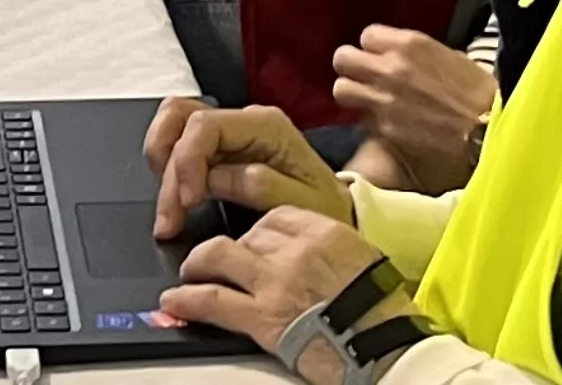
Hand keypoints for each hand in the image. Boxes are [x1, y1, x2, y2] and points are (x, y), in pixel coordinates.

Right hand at [142, 99, 348, 236]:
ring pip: (173, 123)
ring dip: (162, 163)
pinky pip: (180, 143)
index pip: (205, 125)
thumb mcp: (304, 206)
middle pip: (180, 116)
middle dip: (167, 166)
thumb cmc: (326, 209)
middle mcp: (244, 120)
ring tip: (170, 209)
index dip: (186, 161)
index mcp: (266, 125)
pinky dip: (169, 169)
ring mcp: (230, 132)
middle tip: (170, 217)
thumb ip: (261, 187)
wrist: (338, 213)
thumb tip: (215, 178)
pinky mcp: (220, 149)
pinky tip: (177, 201)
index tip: (186, 202)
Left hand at [156, 208, 398, 377]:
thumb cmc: (383, 312)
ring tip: (190, 274)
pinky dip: (187, 299)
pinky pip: (212, 300)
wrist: (387, 347)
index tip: (250, 242)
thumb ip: (330, 250)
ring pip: (218, 256)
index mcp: (322, 230)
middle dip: (228, 249)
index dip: (256, 232)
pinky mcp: (262, 316)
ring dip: (198, 264)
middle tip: (219, 262)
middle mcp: (294, 249)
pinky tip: (174, 301)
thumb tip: (311, 255)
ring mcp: (275, 281)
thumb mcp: (363, 262)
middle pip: (244, 234)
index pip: (273, 215)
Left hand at [331, 27, 497, 194]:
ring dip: (353, 94)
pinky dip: (371, 122)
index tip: (381, 57)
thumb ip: (419, 55)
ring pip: (341, 89)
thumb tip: (404, 58)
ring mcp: (383, 99)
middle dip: (351, 67)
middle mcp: (390, 67)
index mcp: (410, 44)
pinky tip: (387, 124)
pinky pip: (362, 120)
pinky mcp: (384, 129)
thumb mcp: (452, 58)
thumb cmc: (481, 93)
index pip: (366, 35)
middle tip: (363, 77)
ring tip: (366, 101)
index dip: (373, 48)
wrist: (489, 131)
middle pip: (342, 58)